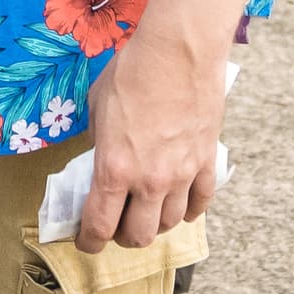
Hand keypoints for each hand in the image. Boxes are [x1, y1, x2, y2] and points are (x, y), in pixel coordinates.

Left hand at [77, 27, 225, 248]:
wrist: (178, 51)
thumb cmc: (132, 72)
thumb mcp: (97, 106)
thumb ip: (99, 141)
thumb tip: (104, 155)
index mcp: (114, 169)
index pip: (99, 226)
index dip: (89, 242)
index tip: (86, 242)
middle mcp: (149, 181)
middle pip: (139, 236)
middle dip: (123, 237)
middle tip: (117, 225)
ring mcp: (182, 174)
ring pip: (170, 224)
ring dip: (156, 224)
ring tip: (148, 212)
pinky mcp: (206, 161)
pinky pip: (201, 202)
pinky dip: (190, 210)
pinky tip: (182, 206)